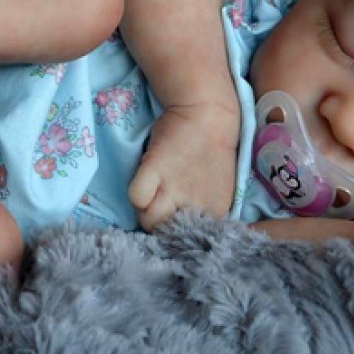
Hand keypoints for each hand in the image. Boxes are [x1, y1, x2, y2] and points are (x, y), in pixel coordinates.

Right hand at [128, 102, 238, 230]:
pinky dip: (137, 195)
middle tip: (161, 208)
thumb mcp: (216, 187)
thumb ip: (204, 207)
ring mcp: (173, 187)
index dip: (181, 233)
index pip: (192, 241)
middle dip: (160, 226)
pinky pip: (137, 197)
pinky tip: (145, 183)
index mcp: (215, 210)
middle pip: (167, 234)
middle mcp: (195, 204)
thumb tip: (185, 224)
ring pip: (149, 220)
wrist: (209, 112)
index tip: (178, 221)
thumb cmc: (213, 151)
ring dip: (145, 212)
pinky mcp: (155, 168)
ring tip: (150, 198)